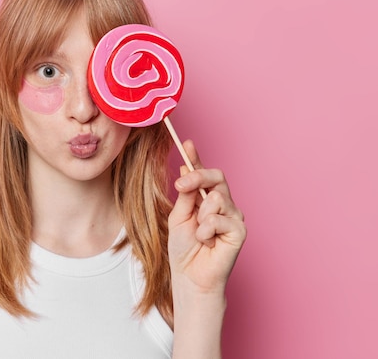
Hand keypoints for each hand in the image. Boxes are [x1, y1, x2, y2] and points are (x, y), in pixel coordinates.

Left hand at [167, 140, 246, 294]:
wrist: (189, 276)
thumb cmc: (183, 248)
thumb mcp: (178, 215)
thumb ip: (185, 193)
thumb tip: (185, 166)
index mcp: (206, 199)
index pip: (204, 174)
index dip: (197, 159)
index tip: (187, 143)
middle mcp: (223, 204)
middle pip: (216, 177)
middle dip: (197, 177)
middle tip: (180, 184)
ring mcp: (234, 216)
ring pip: (217, 197)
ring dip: (200, 216)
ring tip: (199, 233)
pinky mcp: (240, 230)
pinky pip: (219, 218)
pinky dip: (206, 231)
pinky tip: (207, 243)